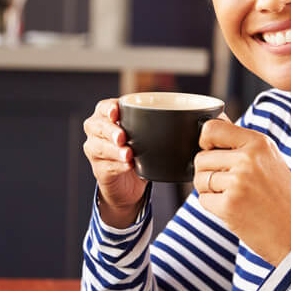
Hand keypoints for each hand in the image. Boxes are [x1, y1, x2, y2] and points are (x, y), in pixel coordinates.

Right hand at [82, 99, 147, 228]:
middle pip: (97, 126)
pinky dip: (118, 166)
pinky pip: (107, 166)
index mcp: (107, 117)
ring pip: (99, 147)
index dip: (108, 108)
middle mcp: (97, 131)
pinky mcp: (100, 170)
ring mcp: (95, 151)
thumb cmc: (139, 151)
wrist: (129, 183)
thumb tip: (195, 116)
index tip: (116, 112)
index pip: (103, 107)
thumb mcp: (147, 135)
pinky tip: (128, 166)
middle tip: (123, 137)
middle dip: (110, 131)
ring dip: (114, 150)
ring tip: (128, 154)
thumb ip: (159, 123)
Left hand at [193, 119, 290, 264]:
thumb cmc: (282, 196)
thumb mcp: (269, 159)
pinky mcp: (229, 205)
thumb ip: (241, 141)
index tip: (211, 150)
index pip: (212, 128)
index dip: (205, 140)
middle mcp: (248, 159)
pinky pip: (203, 200)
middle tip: (231, 184)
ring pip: (199, 179)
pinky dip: (213, 207)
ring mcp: (238, 182)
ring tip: (235, 196)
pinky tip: (235, 209)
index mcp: (258, 142)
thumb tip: (215, 121)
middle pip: (201, 158)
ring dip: (209, 190)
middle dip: (208, 172)